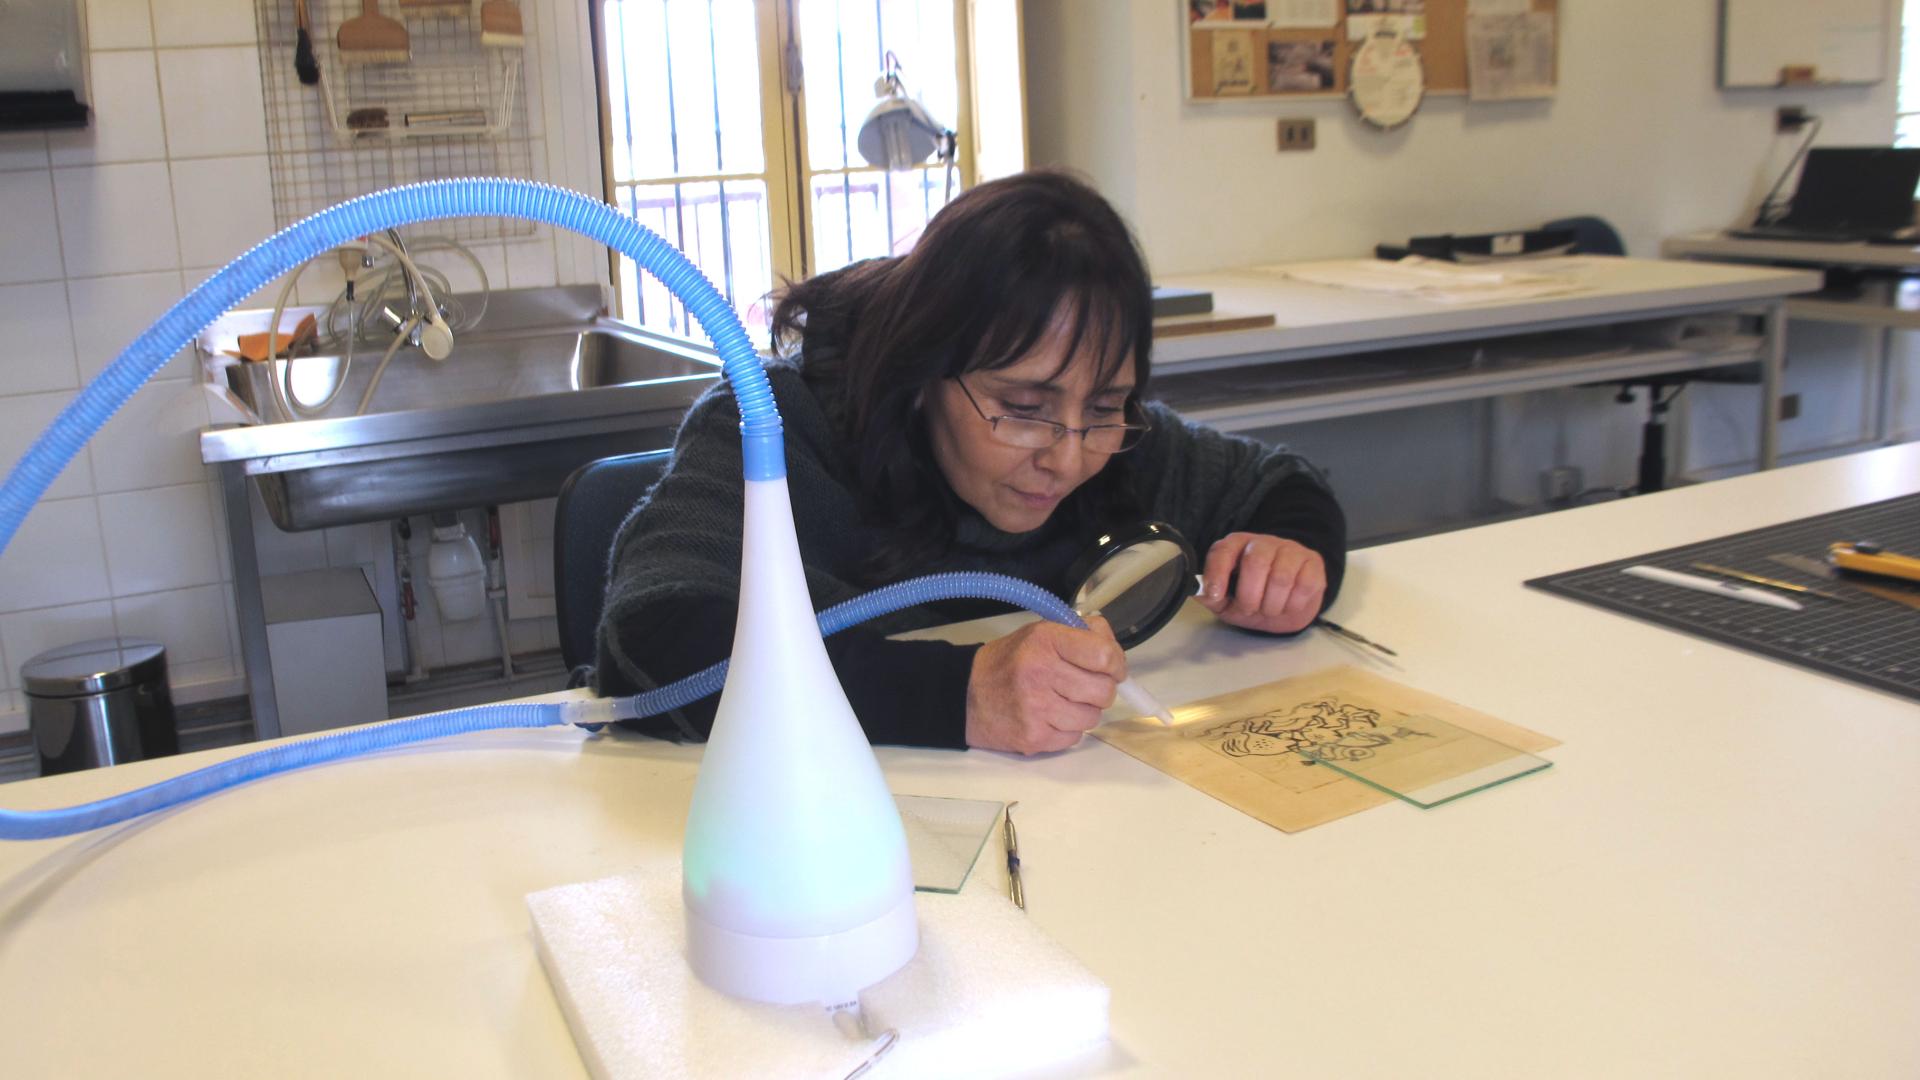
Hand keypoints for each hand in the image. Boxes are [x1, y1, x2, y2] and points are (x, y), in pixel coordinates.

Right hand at [965, 616, 1126, 753]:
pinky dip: (1068, 729)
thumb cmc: (1011, 661)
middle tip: (1083, 686)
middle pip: (1104, 691)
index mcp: (1045, 640)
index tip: (1111, 668)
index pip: (1104, 656)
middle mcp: (1040, 672)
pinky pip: (1075, 738)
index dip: (1116, 664)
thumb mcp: (1042, 633)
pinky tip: (1049, 717)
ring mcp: (1036, 708)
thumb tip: (1116, 656)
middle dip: (1100, 690)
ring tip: (1061, 701)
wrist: (966, 694)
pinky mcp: (1034, 737)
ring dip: (1083, 711)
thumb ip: (1083, 634)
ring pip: (1092, 718)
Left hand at [1196, 533, 1326, 633]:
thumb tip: (1199, 591)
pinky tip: (1288, 605)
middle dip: (1250, 596)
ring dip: (1272, 605)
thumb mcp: (1227, 601)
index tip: (1216, 595)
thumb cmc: (1253, 599)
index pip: (1223, 551)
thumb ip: (1212, 596)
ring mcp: (1290, 550)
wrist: (1287, 605)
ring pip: (1281, 577)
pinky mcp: (1313, 563)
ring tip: (1268, 610)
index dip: (1217, 573)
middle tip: (1249, 609)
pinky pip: (1304, 585)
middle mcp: (1263, 542)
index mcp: (1236, 546)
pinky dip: (1293, 604)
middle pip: (1255, 562)